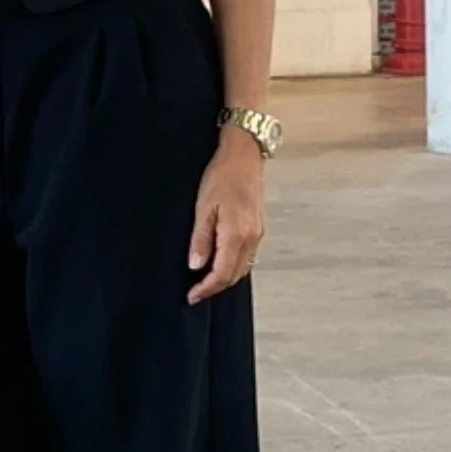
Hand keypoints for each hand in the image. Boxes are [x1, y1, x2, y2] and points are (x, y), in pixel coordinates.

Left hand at [187, 127, 264, 304]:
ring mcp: (257, 233)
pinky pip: (248, 256)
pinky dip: (234, 266)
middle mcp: (250, 238)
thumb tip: (196, 265)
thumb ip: (201, 238)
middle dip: (215, 288)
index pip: (221, 274)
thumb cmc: (222, 175)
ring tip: (206, 281)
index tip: (192, 296)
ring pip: (243, 267)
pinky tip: (222, 262)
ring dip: (225, 278)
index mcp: (236, 235)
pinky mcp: (258, 227)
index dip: (206, 289)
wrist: (244, 155)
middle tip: (196, 292)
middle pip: (234, 275)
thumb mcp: (204, 206)